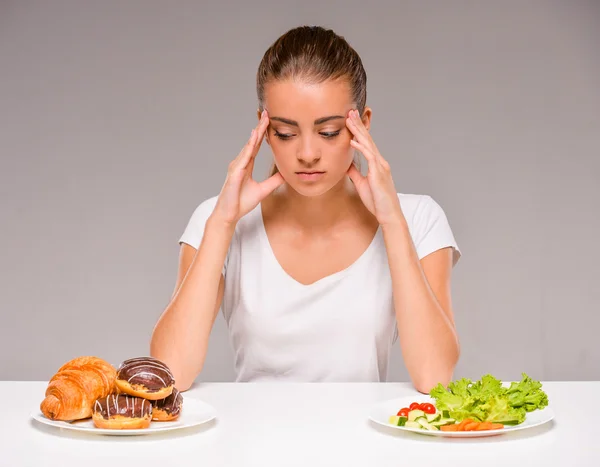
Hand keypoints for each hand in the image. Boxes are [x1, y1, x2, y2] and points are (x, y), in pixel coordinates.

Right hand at [212, 110, 283, 225]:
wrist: (230, 215)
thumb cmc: (241, 202)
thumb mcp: (264, 190)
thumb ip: (274, 181)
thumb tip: (286, 173)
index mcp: (247, 165)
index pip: (256, 145)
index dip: (263, 133)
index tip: (269, 121)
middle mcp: (241, 163)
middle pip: (252, 141)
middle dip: (260, 127)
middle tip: (267, 112)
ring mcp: (237, 166)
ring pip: (249, 146)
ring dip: (256, 133)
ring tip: (263, 120)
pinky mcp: (235, 173)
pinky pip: (244, 157)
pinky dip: (250, 146)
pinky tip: (255, 138)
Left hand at [345, 109, 403, 225]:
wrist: (388, 214)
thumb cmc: (377, 201)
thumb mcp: (362, 184)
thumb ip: (355, 173)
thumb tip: (346, 164)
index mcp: (376, 164)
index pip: (366, 143)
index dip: (358, 131)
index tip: (350, 120)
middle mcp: (380, 162)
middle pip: (368, 139)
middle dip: (358, 125)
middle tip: (350, 111)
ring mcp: (380, 166)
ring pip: (368, 144)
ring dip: (358, 131)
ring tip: (349, 119)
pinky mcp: (378, 173)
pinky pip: (369, 157)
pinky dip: (360, 148)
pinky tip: (352, 141)